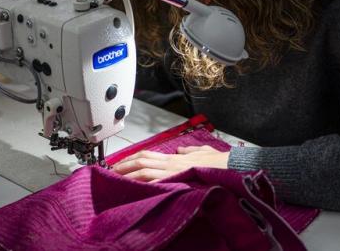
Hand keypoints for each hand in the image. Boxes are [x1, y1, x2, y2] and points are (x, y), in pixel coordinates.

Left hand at [112, 145, 229, 181]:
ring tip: (116, 180)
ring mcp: (173, 172)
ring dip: (129, 175)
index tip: (120, 163)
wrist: (229, 167)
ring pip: (145, 172)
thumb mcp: (202, 152)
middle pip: (141, 162)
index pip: (147, 155)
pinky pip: (156, 184)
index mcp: (174, 157)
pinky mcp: (178, 181)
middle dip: (124, 166)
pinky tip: (134, 189)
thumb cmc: (218, 161)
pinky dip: (144, 186)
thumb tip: (182, 150)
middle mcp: (171, 163)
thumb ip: (190, 151)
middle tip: (110, 171)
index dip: (131, 158)